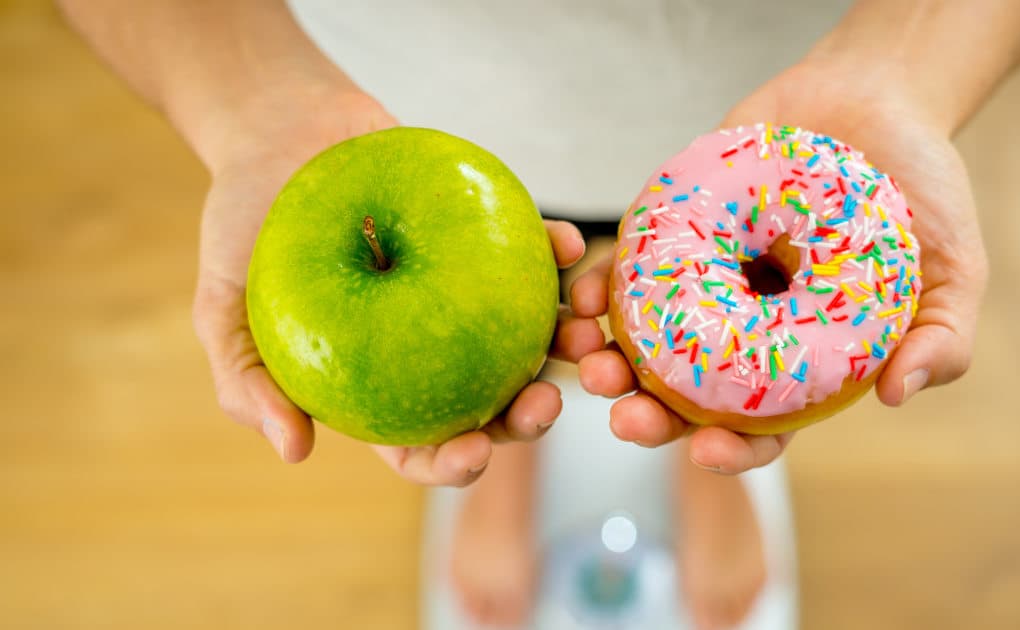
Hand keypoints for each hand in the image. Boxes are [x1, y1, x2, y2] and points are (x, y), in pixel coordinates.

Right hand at [190, 89, 590, 485]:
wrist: (277, 128)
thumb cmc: (245, 223)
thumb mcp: (222, 307)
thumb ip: (248, 382)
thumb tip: (295, 453)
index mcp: (377, 383)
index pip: (421, 444)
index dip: (452, 463)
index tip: (474, 454)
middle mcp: (429, 346)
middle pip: (490, 401)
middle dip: (527, 418)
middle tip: (544, 404)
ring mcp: (464, 292)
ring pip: (527, 336)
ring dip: (564, 345)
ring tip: (580, 338)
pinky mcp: (485, 235)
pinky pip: (531, 251)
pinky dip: (556, 251)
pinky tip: (570, 247)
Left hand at [572, 62, 987, 473]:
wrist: (878, 96)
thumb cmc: (920, 193)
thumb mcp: (954, 268)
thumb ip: (942, 336)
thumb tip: (898, 394)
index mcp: (801, 360)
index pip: (763, 426)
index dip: (734, 450)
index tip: (707, 452)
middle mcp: (746, 328)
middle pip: (688, 393)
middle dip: (651, 416)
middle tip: (625, 417)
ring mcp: (707, 279)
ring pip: (646, 337)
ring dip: (610, 359)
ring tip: (591, 360)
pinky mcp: (677, 228)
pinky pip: (631, 265)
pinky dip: (603, 285)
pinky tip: (583, 296)